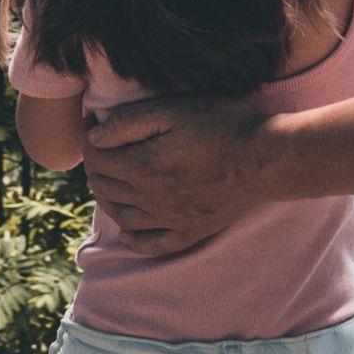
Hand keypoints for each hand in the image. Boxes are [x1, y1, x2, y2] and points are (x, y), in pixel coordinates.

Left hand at [81, 93, 274, 254]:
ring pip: (122, 216)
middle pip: (105, 187)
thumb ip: (129, 122)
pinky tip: (127, 233)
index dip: (88, 138)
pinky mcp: (192, 231)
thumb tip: (95, 136)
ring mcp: (171, 219)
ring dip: (106, 198)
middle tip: (98, 147)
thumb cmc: (222, 125)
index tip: (91, 122)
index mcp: (143, 167)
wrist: (266, 158)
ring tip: (106, 181)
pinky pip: (154, 244)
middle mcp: (151, 199)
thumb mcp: (173, 110)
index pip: (97, 158)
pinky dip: (134, 241)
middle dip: (94, 166)